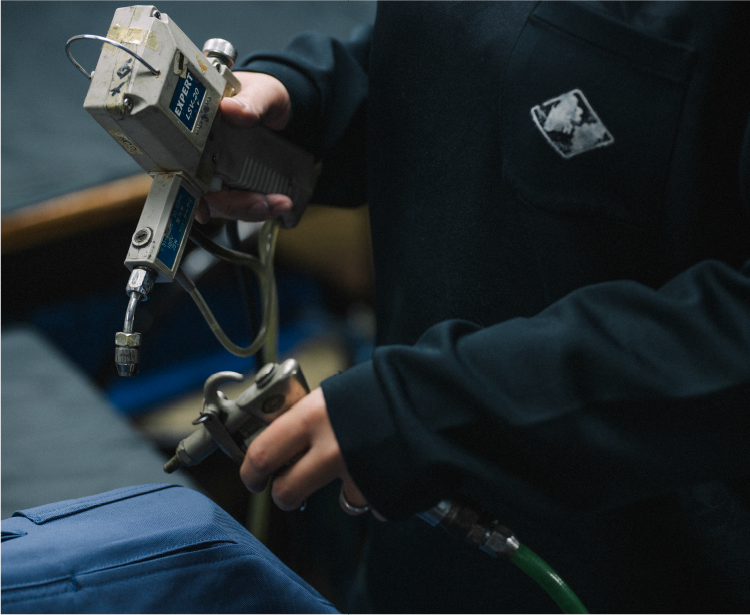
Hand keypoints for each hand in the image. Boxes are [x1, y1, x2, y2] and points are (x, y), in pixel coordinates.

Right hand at [195, 72, 293, 224]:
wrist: (279, 107)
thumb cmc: (262, 94)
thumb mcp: (262, 91)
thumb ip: (251, 99)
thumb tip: (231, 109)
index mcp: (192, 130)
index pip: (179, 165)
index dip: (187, 192)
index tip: (202, 211)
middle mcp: (199, 156)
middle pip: (203, 195)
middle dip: (234, 205)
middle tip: (263, 203)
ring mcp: (216, 174)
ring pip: (224, 205)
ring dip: (252, 210)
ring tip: (280, 203)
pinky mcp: (235, 186)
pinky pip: (241, 205)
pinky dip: (260, 209)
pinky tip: (279, 204)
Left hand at [240, 387, 383, 518]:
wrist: (441, 397)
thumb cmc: (392, 385)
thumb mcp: (342, 391)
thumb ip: (314, 416)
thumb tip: (290, 435)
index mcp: (313, 416)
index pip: (262, 453)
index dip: (251, 470)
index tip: (252, 477)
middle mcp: (330, 449)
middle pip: (287, 491)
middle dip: (286, 495)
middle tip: (290, 492)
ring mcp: (357, 475)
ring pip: (336, 502)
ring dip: (345, 492)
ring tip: (363, 467)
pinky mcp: (382, 495)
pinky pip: (372, 502)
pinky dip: (378, 492)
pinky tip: (389, 468)